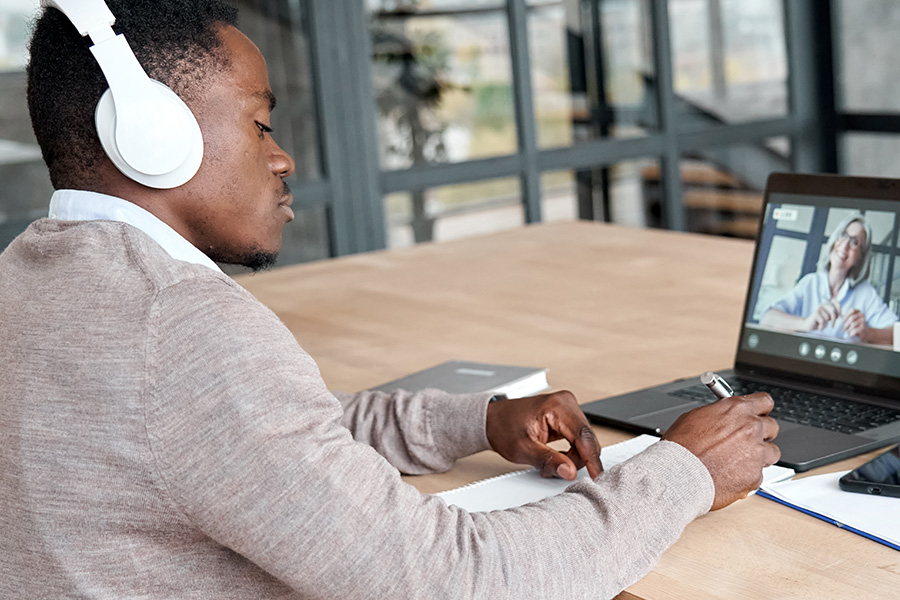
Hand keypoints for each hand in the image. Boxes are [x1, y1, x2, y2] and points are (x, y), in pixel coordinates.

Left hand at [485, 391, 602, 479]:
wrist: (492, 420)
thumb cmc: (503, 428)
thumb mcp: (523, 449)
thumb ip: (548, 460)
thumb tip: (570, 471)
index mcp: (557, 406)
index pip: (583, 435)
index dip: (591, 459)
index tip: (597, 476)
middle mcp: (566, 403)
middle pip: (586, 439)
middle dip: (576, 460)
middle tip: (557, 471)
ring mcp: (567, 409)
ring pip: (584, 441)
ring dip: (571, 458)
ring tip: (549, 464)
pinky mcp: (566, 417)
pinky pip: (578, 439)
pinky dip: (569, 452)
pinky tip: (555, 458)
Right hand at [663, 393, 779, 510]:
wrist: (677, 475)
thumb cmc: (681, 448)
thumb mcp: (694, 418)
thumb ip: (717, 415)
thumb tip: (723, 416)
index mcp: (736, 410)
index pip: (764, 401)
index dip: (760, 409)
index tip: (758, 414)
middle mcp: (750, 429)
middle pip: (772, 427)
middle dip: (761, 434)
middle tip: (747, 440)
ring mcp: (756, 453)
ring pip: (771, 452)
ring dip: (759, 455)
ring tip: (738, 461)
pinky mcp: (755, 476)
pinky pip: (758, 474)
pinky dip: (747, 475)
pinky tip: (729, 475)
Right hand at [803, 298, 840, 331]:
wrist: (808, 325)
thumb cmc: (819, 322)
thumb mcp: (828, 317)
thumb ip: (833, 314)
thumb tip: (840, 314)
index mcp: (825, 304)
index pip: (835, 301)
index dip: (839, 308)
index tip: (839, 315)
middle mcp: (822, 305)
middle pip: (832, 310)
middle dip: (834, 319)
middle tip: (832, 325)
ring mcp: (818, 309)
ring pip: (827, 317)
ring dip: (825, 324)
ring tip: (821, 324)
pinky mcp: (815, 314)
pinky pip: (823, 321)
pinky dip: (822, 326)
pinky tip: (818, 326)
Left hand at [842, 308, 867, 338]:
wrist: (864, 332)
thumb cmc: (854, 325)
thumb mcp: (849, 320)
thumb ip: (844, 317)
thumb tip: (836, 316)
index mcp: (858, 311)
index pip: (851, 310)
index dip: (846, 316)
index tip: (843, 322)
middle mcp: (862, 315)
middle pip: (851, 318)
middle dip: (846, 324)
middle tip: (844, 328)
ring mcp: (863, 321)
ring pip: (853, 324)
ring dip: (848, 329)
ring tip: (847, 331)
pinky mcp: (863, 328)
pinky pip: (855, 330)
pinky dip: (851, 332)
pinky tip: (850, 334)